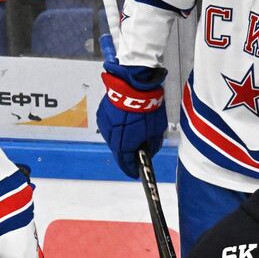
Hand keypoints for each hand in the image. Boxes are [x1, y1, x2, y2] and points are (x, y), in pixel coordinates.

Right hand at [97, 34, 166, 177]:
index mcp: (124, 144)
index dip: (131, 169)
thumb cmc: (147, 107)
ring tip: (132, 138)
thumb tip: (149, 151)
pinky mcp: (102, 113)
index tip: (135, 173)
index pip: (126, 162)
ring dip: (121, 140)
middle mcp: (111, 137)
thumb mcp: (156, 129)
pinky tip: (126, 124)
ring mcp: (105, 125)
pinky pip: (110, 126)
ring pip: (113, 138)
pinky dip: (117, 128)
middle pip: (118, 151)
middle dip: (127, 154)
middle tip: (136, 156)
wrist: (134, 84)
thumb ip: (152, 144)